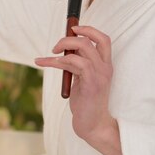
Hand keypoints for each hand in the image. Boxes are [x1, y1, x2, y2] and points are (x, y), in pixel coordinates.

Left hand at [34, 26, 117, 145]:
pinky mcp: (91, 84)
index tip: (73, 30)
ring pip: (83, 47)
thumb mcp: (82, 79)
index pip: (103, 39)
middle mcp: (105, 68)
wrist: (93, 125)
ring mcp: (100, 75)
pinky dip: (60, 60)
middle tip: (55, 47)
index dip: (89, 29)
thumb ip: (77, 64)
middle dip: (70, 37)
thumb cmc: (86, 102)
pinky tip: (49, 63)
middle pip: (92, 39)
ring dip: (63, 46)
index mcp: (105, 65)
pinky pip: (76, 63)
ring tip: (50, 55)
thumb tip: (62, 50)